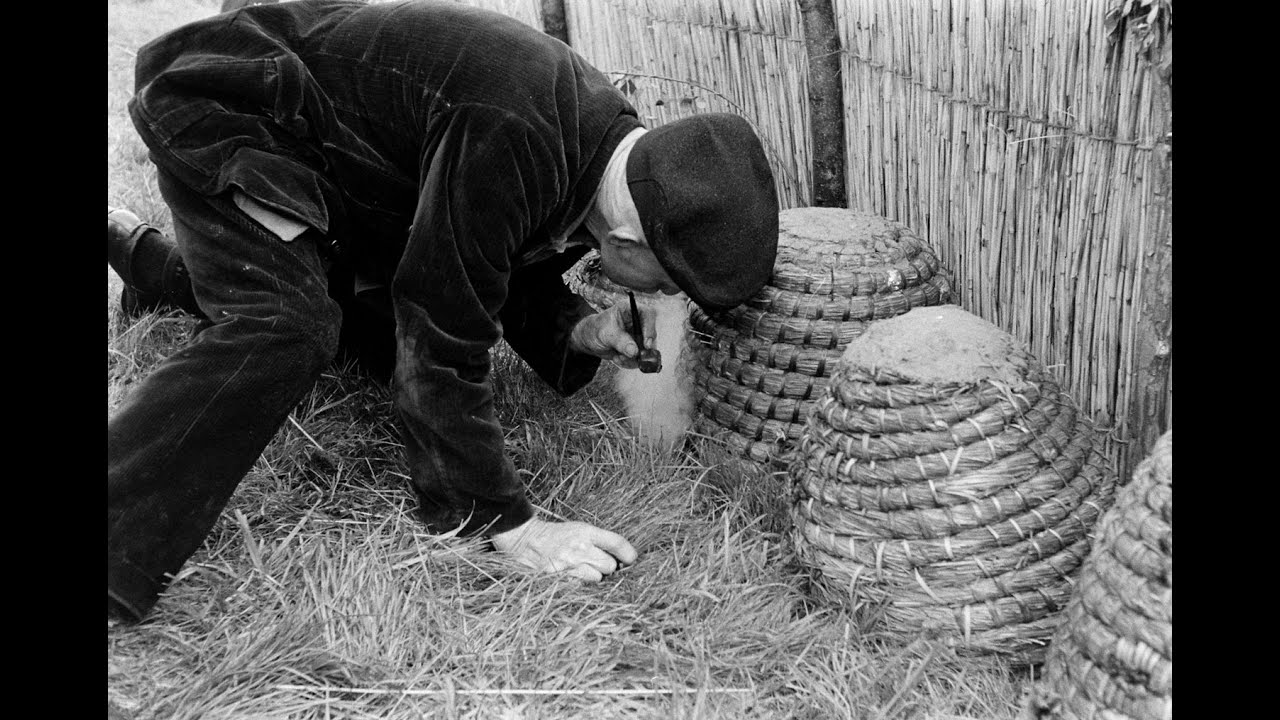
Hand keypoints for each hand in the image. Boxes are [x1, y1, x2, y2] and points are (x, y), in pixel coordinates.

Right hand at [491, 516, 637, 580]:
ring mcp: (568, 565)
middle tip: (596, 563)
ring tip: (579, 569)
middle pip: (610, 566)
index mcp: (584, 531)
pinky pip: (580, 587)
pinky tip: (570, 577)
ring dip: (592, 576)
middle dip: (607, 567)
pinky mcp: (559, 579)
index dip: (628, 553)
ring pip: (596, 579)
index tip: (631, 559)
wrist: (523, 539)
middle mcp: (579, 548)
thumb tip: (620, 558)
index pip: (616, 542)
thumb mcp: (576, 529)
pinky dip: (579, 584)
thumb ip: (597, 541)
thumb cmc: (553, 535)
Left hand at [569, 302, 655, 368]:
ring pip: (647, 350)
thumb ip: (620, 341)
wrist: (590, 340)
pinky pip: (640, 358)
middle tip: (636, 357)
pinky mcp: (637, 348)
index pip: (648, 314)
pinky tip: (617, 359)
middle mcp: (638, 322)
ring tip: (618, 357)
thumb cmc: (596, 329)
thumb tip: (634, 351)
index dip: (650, 328)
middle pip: (651, 335)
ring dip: (633, 358)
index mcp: (630, 310)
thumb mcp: (606, 334)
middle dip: (643, 349)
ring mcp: (639, 336)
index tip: (646, 344)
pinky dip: (629, 362)